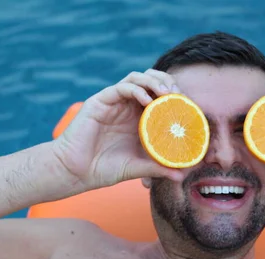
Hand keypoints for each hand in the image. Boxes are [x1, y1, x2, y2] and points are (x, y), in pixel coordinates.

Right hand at [51, 69, 183, 192]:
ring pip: (137, 77)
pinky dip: (136, 89)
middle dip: (167, 82)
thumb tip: (182, 175)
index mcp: (137, 118)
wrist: (75, 172)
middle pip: (151, 80)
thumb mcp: (136, 168)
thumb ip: (158, 168)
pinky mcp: (100, 101)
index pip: (160, 96)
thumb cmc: (102, 170)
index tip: (189, 105)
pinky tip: (147, 100)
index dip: (175, 96)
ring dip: (154, 81)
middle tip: (179, 95)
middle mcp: (126, 106)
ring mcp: (113, 102)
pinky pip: (121, 87)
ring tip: (167, 94)